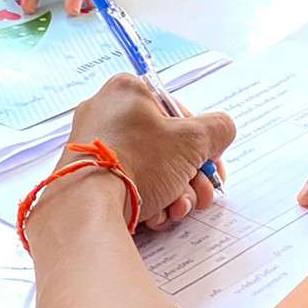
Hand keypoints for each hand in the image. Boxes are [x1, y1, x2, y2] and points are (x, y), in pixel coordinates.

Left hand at [59, 74, 236, 230]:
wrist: (87, 206)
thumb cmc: (138, 162)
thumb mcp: (192, 141)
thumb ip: (218, 129)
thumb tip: (222, 130)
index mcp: (127, 91)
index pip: (175, 110)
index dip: (200, 141)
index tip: (211, 164)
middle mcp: (105, 112)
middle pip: (164, 144)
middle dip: (189, 175)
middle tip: (202, 195)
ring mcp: (92, 144)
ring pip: (148, 167)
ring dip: (172, 192)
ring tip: (176, 210)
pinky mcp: (84, 174)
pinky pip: (125, 183)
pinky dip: (146, 199)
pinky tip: (154, 216)